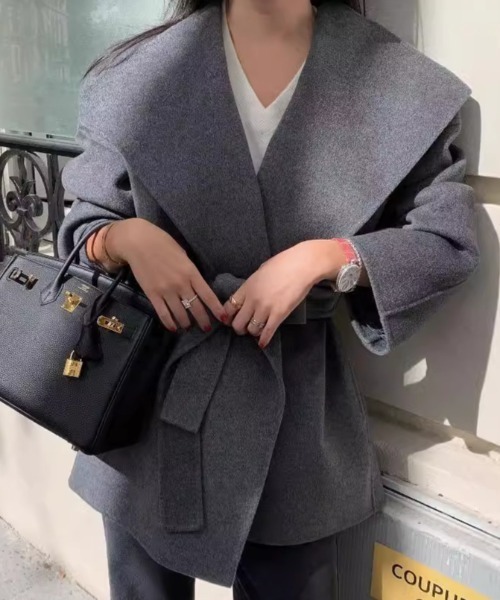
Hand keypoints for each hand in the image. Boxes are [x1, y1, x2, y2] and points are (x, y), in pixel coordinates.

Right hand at [106, 218, 227, 332]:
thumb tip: (195, 284)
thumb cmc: (162, 243)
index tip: (224, 318)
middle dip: (203, 321)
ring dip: (186, 323)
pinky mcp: (152, 295)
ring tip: (188, 327)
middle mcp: (181, 284)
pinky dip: (169, 323)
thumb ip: (190, 271)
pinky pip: (163, 314)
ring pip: (180, 314)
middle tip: (206, 328)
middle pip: (196, 307)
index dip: (217, 309)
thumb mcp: (183, 255)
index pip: (208, 295)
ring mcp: (166, 291)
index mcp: (191, 272)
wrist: (138, 242)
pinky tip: (173, 328)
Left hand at [223, 240, 343, 347]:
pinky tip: (262, 343)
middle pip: (237, 322)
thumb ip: (252, 285)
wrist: (302, 265)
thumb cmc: (283, 264)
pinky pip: (267, 332)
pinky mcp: (279, 314)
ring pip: (251, 330)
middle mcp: (253, 299)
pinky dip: (264, 340)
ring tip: (256, 331)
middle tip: (244, 327)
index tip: (230, 319)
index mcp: (247, 287)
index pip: (228, 307)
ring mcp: (266, 308)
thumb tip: (249, 294)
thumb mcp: (260, 272)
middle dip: (239, 328)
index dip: (228, 316)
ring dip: (253, 332)